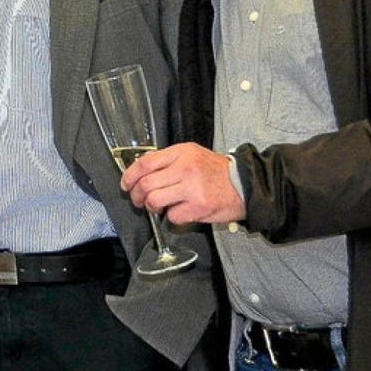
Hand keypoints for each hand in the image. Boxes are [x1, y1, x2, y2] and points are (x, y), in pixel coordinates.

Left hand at [120, 143, 246, 224]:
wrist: (245, 185)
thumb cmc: (217, 172)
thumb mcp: (193, 156)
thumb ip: (169, 161)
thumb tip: (142, 171)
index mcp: (182, 153)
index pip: (145, 163)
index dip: (129, 176)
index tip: (126, 184)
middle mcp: (186, 168)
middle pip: (145, 184)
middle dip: (136, 196)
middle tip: (139, 200)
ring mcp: (192, 188)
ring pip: (154, 201)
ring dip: (151, 207)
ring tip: (157, 207)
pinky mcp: (198, 207)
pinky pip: (172, 216)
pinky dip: (172, 217)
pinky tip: (180, 211)